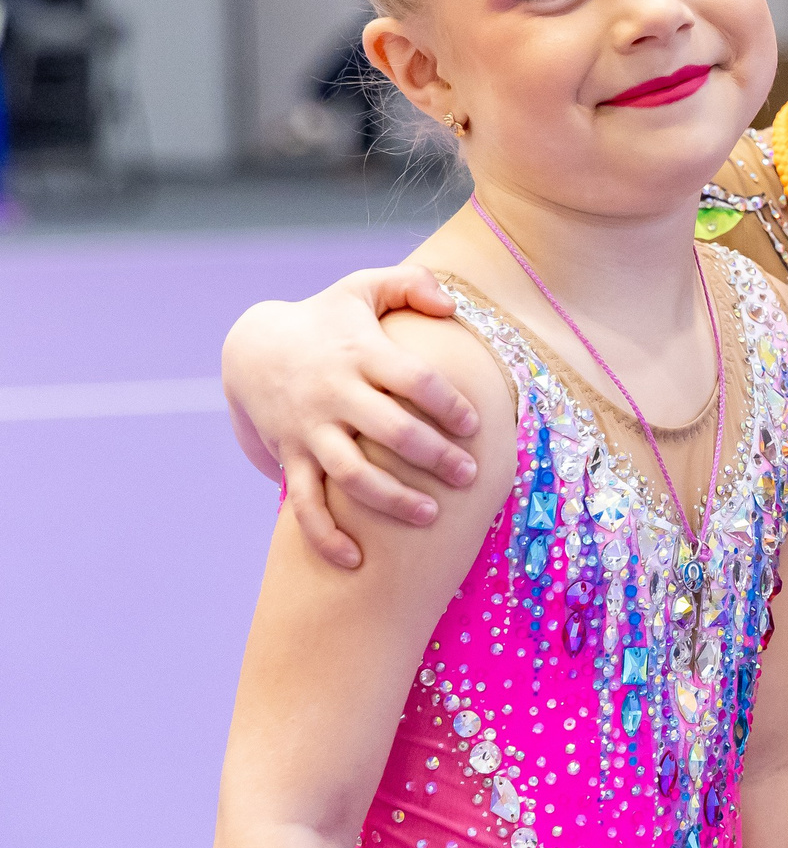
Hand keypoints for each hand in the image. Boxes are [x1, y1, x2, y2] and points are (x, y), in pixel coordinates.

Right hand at [221, 265, 474, 567]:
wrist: (252, 350)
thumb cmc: (327, 320)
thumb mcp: (363, 288)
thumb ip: (411, 284)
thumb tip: (451, 304)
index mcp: (361, 353)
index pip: (413, 380)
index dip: (447, 403)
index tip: (475, 424)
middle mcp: (335, 394)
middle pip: (391, 432)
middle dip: (435, 457)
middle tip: (470, 476)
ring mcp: (311, 430)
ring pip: (352, 475)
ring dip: (393, 500)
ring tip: (432, 516)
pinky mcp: (291, 457)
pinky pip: (306, 505)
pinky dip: (326, 537)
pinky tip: (356, 562)